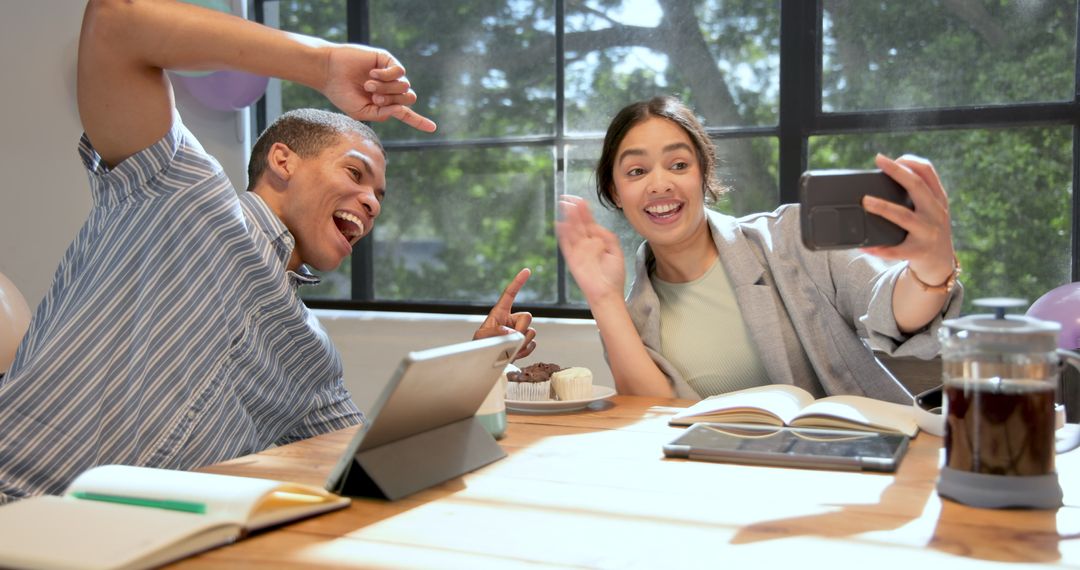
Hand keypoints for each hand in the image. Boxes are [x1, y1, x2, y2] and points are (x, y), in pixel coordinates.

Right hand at [322, 45, 436, 132]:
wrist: (329, 72)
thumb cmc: (341, 93)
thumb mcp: (361, 112)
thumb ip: (381, 114)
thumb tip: (400, 108)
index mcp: (385, 104)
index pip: (406, 114)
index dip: (419, 121)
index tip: (433, 128)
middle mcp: (390, 89)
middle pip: (408, 99)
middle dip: (392, 101)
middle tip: (375, 97)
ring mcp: (390, 74)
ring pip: (405, 86)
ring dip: (386, 89)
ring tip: (369, 85)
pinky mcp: (387, 60)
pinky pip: (399, 71)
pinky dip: (387, 76)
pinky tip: (373, 73)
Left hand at [473, 268, 535, 360]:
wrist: (486, 360)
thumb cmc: (481, 346)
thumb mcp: (482, 337)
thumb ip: (495, 332)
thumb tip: (513, 333)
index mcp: (500, 312)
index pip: (510, 294)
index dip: (518, 281)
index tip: (526, 271)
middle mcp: (512, 320)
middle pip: (528, 316)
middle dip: (520, 329)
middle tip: (509, 340)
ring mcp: (520, 331)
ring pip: (532, 332)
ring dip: (522, 343)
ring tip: (509, 349)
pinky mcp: (525, 343)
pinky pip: (533, 344)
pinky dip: (525, 351)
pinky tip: (515, 354)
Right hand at [556, 195, 625, 303]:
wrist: (608, 293)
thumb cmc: (613, 275)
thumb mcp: (616, 251)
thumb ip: (607, 236)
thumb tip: (595, 226)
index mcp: (597, 241)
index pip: (589, 222)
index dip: (585, 211)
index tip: (581, 200)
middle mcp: (586, 244)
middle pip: (578, 224)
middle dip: (574, 211)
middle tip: (569, 198)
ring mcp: (578, 251)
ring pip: (571, 231)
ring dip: (568, 218)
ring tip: (565, 206)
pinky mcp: (572, 259)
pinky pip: (565, 245)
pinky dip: (562, 235)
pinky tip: (560, 223)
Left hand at [861, 154, 956, 284]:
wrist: (941, 264)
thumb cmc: (929, 230)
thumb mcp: (932, 209)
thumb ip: (918, 194)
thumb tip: (884, 178)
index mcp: (938, 199)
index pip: (928, 172)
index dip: (910, 161)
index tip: (889, 158)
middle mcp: (936, 213)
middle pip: (917, 187)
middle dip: (897, 171)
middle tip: (879, 161)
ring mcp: (928, 232)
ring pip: (904, 217)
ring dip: (883, 207)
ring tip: (865, 201)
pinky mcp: (918, 252)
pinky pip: (895, 250)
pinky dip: (878, 248)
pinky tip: (864, 246)